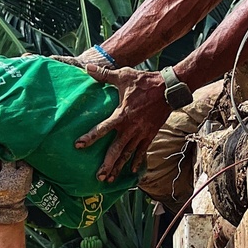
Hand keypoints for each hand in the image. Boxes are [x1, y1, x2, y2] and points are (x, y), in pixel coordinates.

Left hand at [76, 65, 171, 182]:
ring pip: (128, 154)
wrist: (169, 88)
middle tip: (99, 177)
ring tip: (109, 180)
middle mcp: (130, 128)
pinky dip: (137, 161)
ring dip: (119, 167)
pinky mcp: (150, 134)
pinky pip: (142, 151)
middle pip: (117, 149)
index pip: (103, 128)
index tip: (79, 146)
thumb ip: (104, 75)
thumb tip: (86, 67)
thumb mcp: (123, 76)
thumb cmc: (144, 82)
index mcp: (122, 114)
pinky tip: (131, 172)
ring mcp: (141, 133)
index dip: (90, 137)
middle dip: (108, 164)